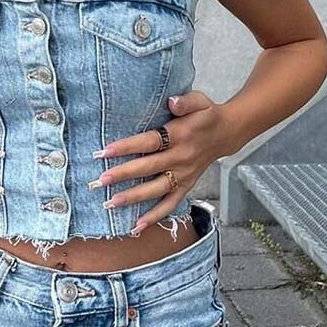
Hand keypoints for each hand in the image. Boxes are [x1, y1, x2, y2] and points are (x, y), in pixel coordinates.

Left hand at [90, 91, 234, 235]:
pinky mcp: (186, 185)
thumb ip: (185, 101)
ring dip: (133, 198)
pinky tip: (136, 227)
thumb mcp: (200, 100)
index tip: (104, 152)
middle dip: (123, 175)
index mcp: (180, 135)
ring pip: (156, 189)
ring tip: (111, 203)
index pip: (150, 142)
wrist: (227, 133)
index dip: (127, 147)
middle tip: (99, 181)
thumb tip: (171, 101)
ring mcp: (184, 175)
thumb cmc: (206, 114)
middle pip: (148, 168)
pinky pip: (170, 204)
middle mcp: (181, 157)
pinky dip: (154, 217)